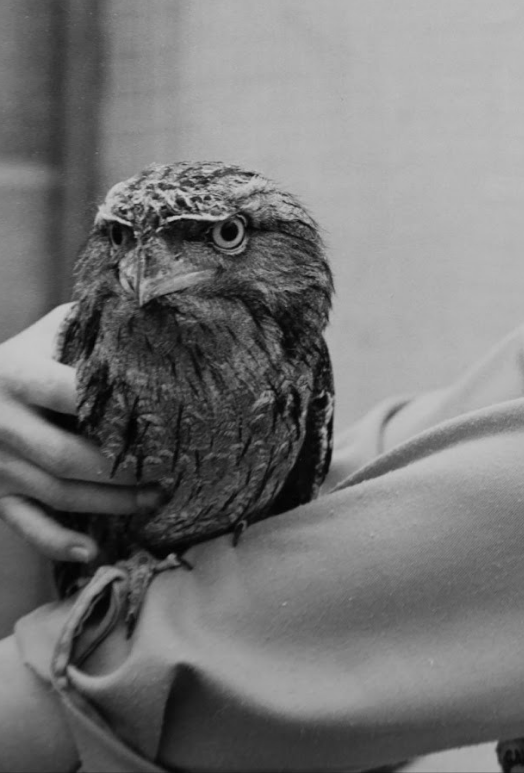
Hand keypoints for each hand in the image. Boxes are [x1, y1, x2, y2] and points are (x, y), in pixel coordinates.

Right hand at [0, 305, 158, 562]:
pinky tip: (92, 551)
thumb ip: (97, 322)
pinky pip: (25, 524)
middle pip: (66, 457)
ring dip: (111, 503)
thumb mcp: (55, 328)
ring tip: (158, 496)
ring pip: (58, 494)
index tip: (166, 416)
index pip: (69, 394)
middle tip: (170, 470)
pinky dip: (56, 542)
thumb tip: (161, 307)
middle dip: (123, 469)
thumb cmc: (29, 352)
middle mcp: (0, 423)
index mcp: (16, 375)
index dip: (118, 408)